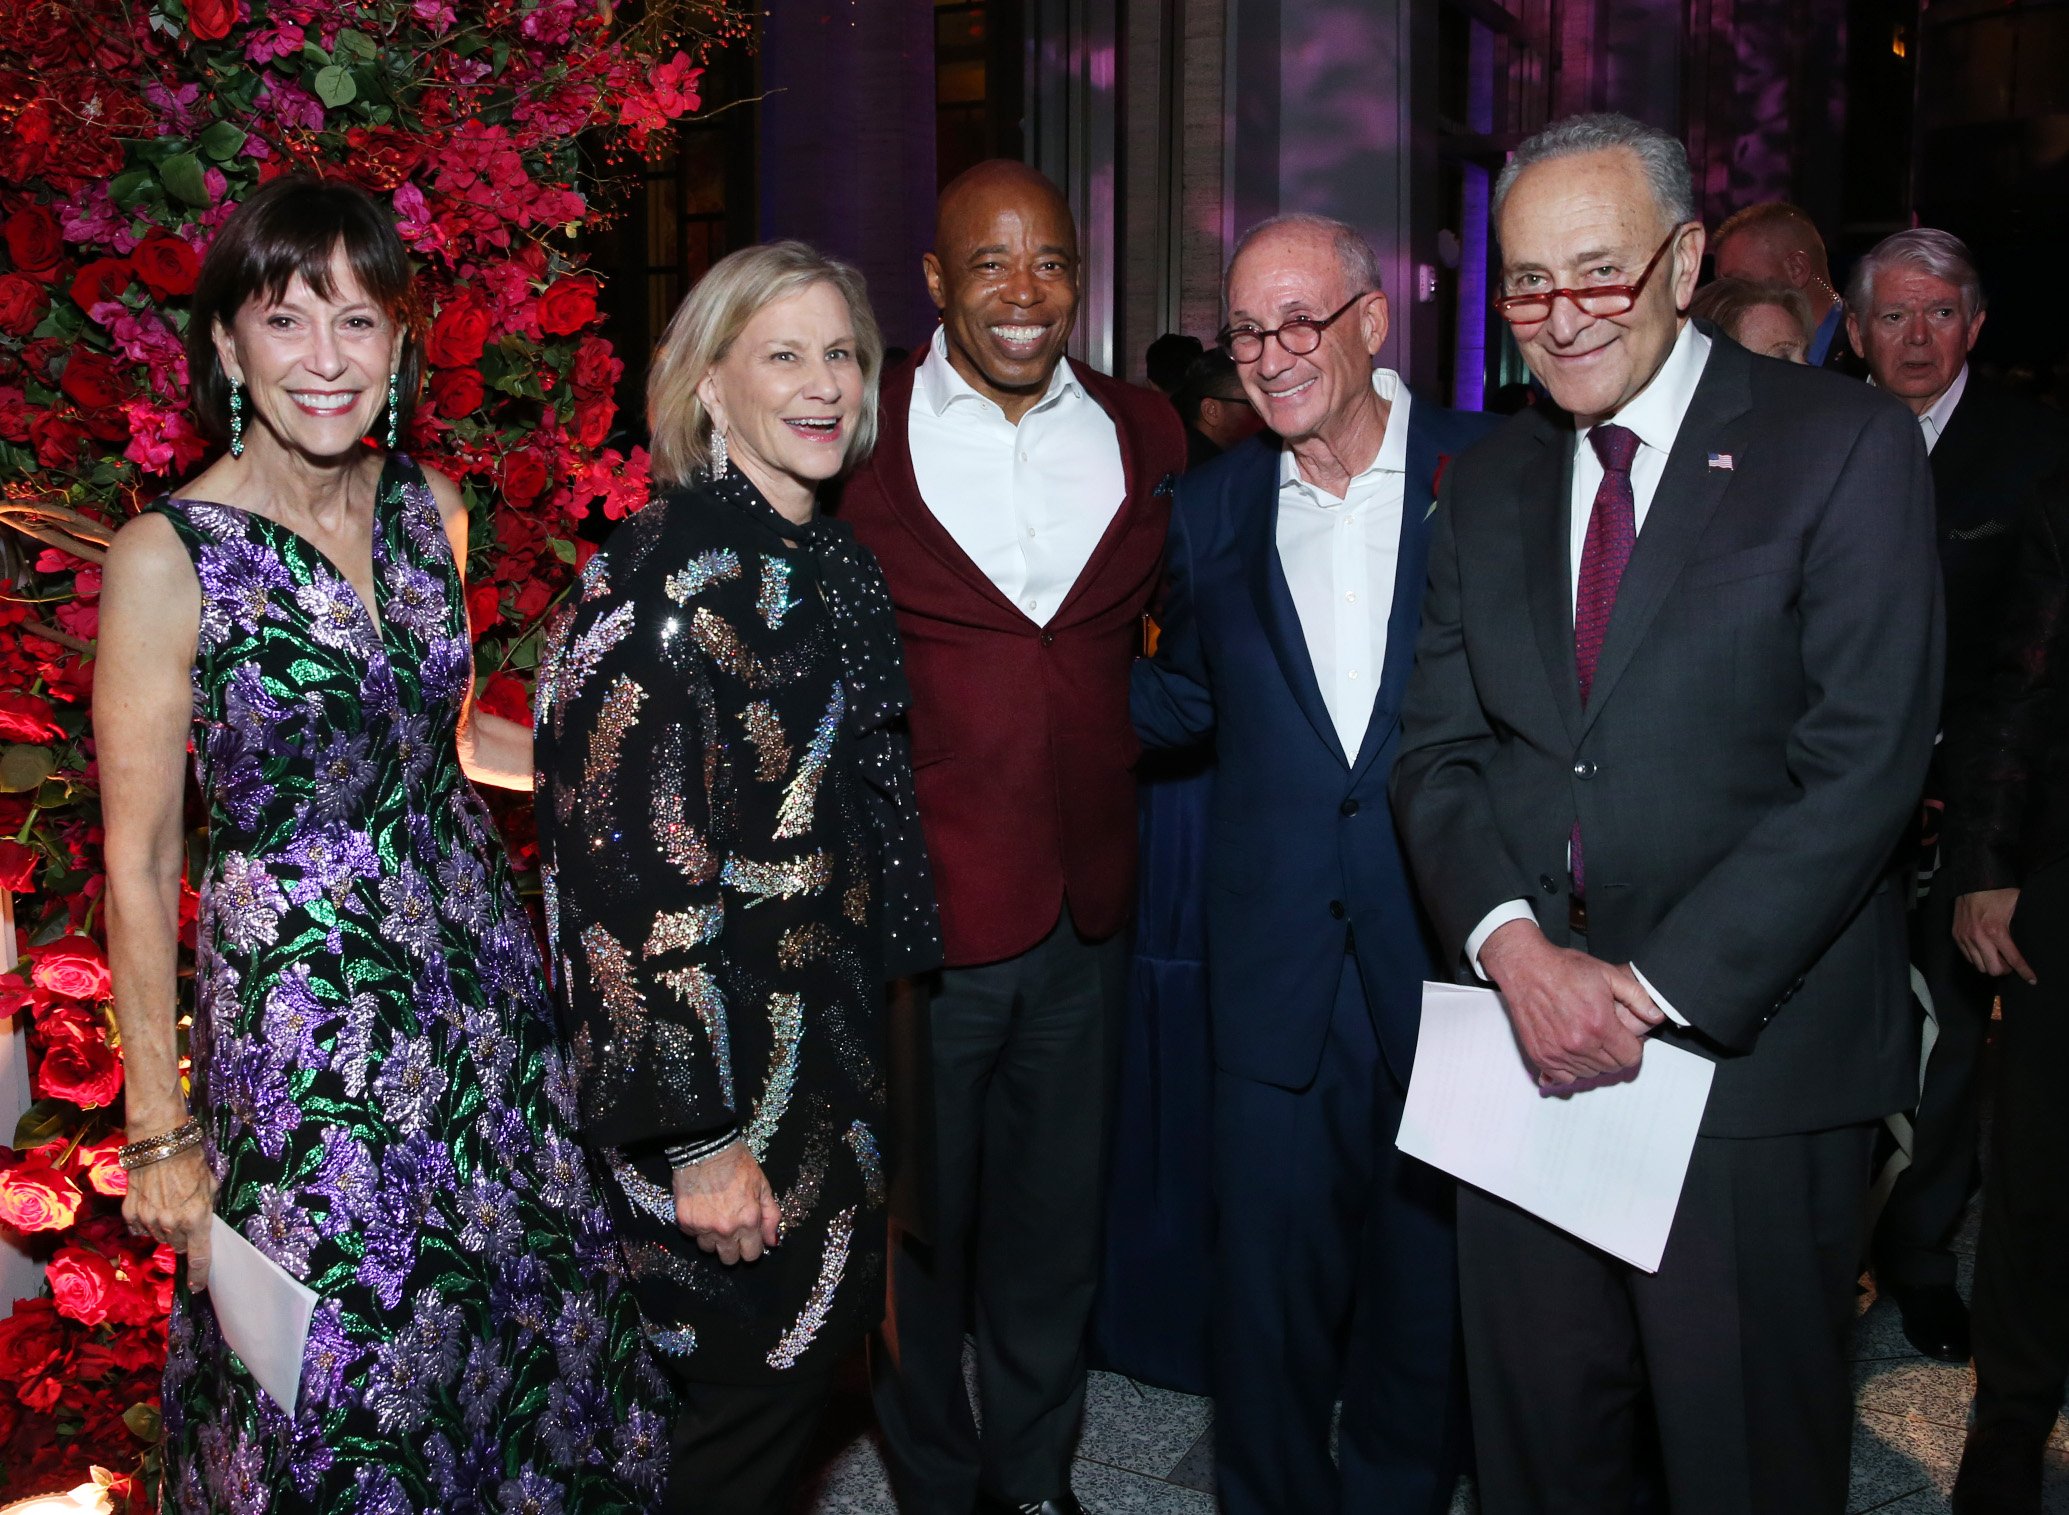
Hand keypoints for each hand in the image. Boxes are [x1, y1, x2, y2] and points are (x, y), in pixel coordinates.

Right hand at [122, 1145, 216, 1290]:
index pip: (199, 1257)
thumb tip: (202, 1223)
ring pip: (160, 1237)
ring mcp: (149, 1220)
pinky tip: (152, 1203)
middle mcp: (172, 1224)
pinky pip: (140, 1228)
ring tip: (169, 1203)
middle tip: (185, 1217)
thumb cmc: (190, 1160)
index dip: (199, 1275)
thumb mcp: (210, 1185)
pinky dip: (146, 1221)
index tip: (197, 1286)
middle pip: (179, 1246)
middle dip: (184, 1237)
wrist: (159, 1143)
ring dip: (165, 1228)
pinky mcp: (131, 1213)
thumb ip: (206, 1208)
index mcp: (197, 1218)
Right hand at [672, 1143, 780, 1263]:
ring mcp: (703, 1227)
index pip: (752, 1255)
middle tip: (732, 1230)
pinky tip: (702, 1209)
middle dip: (733, 1248)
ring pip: (708, 1249)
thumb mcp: (763, 1186)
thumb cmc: (738, 1164)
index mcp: (748, 1221)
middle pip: (729, 1259)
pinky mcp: (685, 1222)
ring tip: (715, 1216)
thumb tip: (772, 1241)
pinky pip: (692, 1235)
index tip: (749, 1238)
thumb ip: (771, 1217)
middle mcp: (726, 1229)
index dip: (752, 1247)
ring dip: (713, 1238)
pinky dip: (697, 1226)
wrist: (707, 1148)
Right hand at [1480, 921, 1662, 1087]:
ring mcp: (1558, 1052)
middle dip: (1615, 1053)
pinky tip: (1571, 1050)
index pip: (1631, 1057)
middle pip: (1612, 1068)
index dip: (1633, 1046)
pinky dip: (1571, 1068)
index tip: (1626, 1037)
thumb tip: (1656, 1015)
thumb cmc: (1563, 969)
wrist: (1526, 968)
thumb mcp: (1608, 974)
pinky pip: (1564, 1077)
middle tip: (1606, 1034)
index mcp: (1599, 1024)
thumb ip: (1637, 997)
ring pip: (1589, 1074)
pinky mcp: (1541, 1056)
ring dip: (1593, 1061)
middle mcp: (1579, 1043)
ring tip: (1587, 1037)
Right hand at [1953, 888, 2032, 983]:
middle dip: (2004, 970)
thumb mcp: (2016, 907)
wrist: (1972, 881)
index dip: (2024, 971)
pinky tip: (1985, 950)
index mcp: (1996, 931)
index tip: (2032, 980)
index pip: (2013, 959)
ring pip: (1979, 966)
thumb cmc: (1997, 893)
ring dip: (1990, 964)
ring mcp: (1965, 937)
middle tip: (2010, 964)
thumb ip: (2020, 926)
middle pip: (1992, 969)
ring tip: (1997, 957)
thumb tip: (2029, 941)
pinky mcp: (1956, 935)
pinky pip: (1967, 957)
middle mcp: (1978, 937)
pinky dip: (1977, 958)